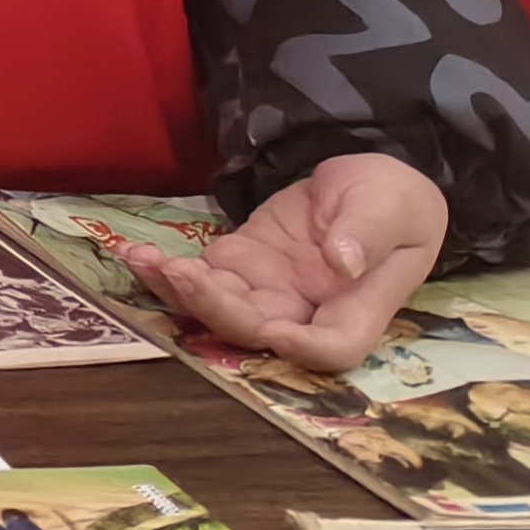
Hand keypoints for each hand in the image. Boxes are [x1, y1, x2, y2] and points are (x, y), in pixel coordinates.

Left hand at [126, 152, 445, 372]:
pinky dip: (168, 270)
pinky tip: (135, 252)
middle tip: (181, 276)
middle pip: (261, 330)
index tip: (273, 330)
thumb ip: (368, 231)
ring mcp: (271, 288)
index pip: (334, 345)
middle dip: (217, 310)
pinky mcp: (243, 264)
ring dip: (180, 291)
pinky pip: (204, 276)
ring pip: (222, 308)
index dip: (303, 348)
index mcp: (359, 305)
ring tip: (144, 261)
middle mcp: (309, 308)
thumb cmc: (394, 199)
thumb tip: (343, 262)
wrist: (369, 182)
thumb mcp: (391, 204)